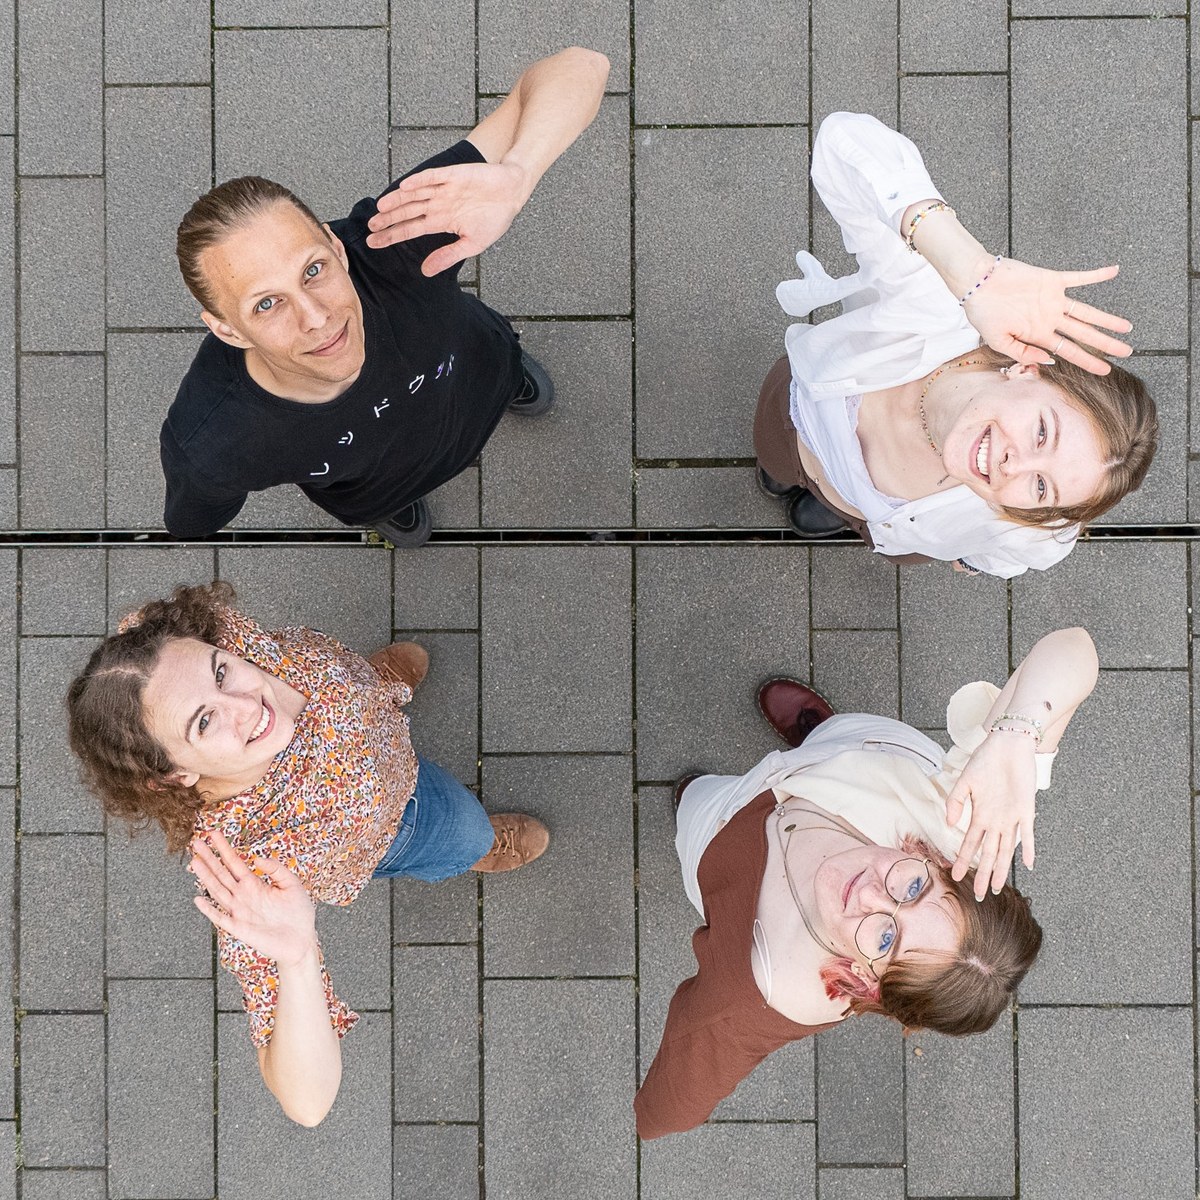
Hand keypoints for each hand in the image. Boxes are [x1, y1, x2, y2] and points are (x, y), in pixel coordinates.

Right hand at [189, 831, 316, 966]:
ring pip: (218, 890)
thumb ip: (276, 869)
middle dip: (209, 857)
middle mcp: (243, 896)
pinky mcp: (239, 928)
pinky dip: (209, 910)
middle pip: (221, 873)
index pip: (234, 863)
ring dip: (206, 876)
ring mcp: (239, 911)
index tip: (212, 834)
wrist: (301, 940)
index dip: (224, 848)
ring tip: (195, 860)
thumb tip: (257, 858)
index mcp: (254, 884)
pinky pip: (221, 918)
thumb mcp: (292, 884)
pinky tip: (198, 899)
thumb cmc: (298, 912)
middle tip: (195, 841)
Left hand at [366, 160, 532, 275]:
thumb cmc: (495, 218)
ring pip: (415, 194)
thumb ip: (447, 256)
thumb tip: (425, 272)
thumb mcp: (471, 244)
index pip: (410, 228)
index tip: (374, 242)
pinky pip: (433, 177)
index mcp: (440, 221)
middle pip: (407, 211)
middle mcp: (438, 204)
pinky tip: (405, 187)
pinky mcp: (454, 175)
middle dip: (388, 219)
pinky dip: (420, 181)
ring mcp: (444, 189)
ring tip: (380, 208)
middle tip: (370, 227)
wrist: (513, 193)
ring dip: (398, 200)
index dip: (392, 235)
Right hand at [944, 731, 1037, 899]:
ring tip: (996, 887)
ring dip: (1001, 868)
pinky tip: (1028, 865)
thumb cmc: (985, 760)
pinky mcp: (1027, 810)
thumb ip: (955, 801)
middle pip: (989, 853)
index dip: (964, 860)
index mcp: (980, 814)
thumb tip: (950, 823)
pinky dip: (1028, 849)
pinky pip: (1028, 833)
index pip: (970, 843)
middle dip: (983, 874)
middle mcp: (996, 821)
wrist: (1008, 745)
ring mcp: (1012, 817)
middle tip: (978, 895)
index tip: (955, 875)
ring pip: (1006, 849)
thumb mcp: (964, 780)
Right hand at [961, 258, 1131, 375]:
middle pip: (1083, 334)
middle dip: (1105, 344)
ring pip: (1086, 312)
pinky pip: (1079, 277)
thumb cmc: (982, 312)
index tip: (1105, 370)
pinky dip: (1096, 275)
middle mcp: (1048, 319)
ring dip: (1107, 319)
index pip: (1068, 351)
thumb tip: (1049, 359)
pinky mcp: (1052, 280)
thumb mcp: (997, 341)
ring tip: (1126, 327)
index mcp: (1036, 335)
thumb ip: (1021, 353)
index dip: (1088, 361)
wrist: (976, 283)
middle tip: (1126, 352)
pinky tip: (1113, 272)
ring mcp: (1052, 300)